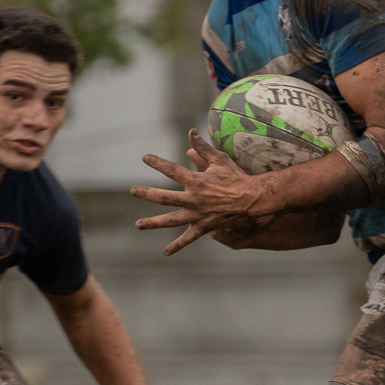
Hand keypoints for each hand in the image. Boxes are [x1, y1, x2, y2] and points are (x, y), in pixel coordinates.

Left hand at [131, 131, 269, 255]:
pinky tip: (165, 253)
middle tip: (132, 190)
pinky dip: (177, 246)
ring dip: (153, 223)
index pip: (171, 170)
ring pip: (171, 220)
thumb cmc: (235, 177)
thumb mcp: (219, 159)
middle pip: (164, 197)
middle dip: (146, 193)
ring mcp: (197, 215)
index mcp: (196, 181)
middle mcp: (193, 199)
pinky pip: (188, 238)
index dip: (157, 163)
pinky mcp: (203, 227)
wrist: (251, 199)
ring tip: (138, 225)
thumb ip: (202, 147)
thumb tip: (190, 132)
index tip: (145, 158)